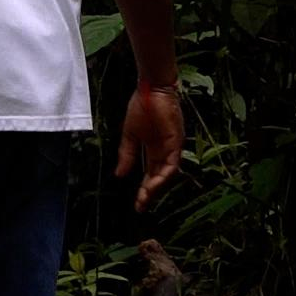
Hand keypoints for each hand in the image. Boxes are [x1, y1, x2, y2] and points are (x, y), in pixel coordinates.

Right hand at [115, 82, 183, 209]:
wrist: (150, 88)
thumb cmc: (141, 106)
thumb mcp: (129, 135)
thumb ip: (127, 155)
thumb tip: (119, 175)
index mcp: (153, 149)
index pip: (150, 174)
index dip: (144, 190)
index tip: (136, 204)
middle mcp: (165, 151)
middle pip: (159, 178)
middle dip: (150, 194)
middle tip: (141, 207)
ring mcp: (172, 147)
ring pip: (167, 175)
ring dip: (156, 188)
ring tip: (145, 199)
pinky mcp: (176, 142)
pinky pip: (172, 164)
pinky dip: (163, 176)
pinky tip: (153, 185)